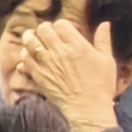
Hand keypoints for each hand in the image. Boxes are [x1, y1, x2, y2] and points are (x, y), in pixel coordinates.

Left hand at [10, 14, 122, 131]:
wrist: (87, 108)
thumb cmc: (101, 84)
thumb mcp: (107, 60)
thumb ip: (103, 40)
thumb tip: (105, 23)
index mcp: (77, 45)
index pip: (61, 24)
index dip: (60, 25)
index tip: (62, 30)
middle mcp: (59, 52)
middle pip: (44, 30)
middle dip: (44, 29)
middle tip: (46, 33)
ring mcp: (46, 64)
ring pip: (31, 43)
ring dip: (30, 38)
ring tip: (32, 38)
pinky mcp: (38, 76)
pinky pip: (25, 61)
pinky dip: (24, 56)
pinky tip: (28, 56)